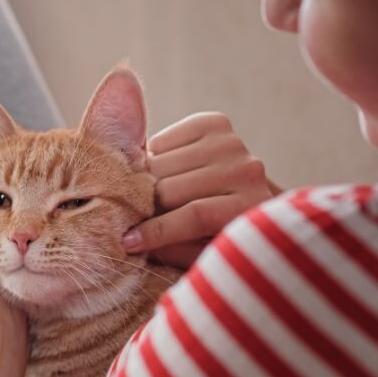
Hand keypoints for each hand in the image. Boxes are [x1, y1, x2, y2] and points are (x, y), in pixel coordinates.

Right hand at [122, 112, 276, 268]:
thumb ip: (175, 251)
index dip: (157, 230)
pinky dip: (154, 156)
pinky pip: (161, 141)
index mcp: (250, 206)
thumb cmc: (221, 232)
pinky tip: (164, 170)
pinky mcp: (215, 123)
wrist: (248, 193)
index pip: (196, 215)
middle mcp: (246, 170)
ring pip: (160, 163)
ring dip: (148, 181)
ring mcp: (231, 142)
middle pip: (171, 188)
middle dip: (146, 205)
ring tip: (150, 194)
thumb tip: (132, 241)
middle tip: (135, 216)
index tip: (128, 242)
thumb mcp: (204, 253)